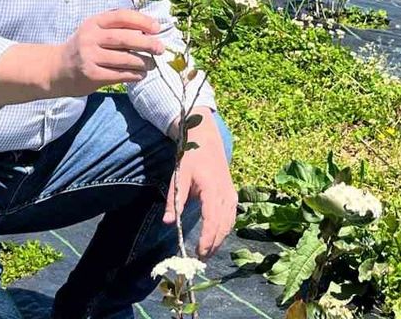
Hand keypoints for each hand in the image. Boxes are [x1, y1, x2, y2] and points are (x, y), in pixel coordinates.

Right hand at [56, 9, 164, 94]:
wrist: (56, 69)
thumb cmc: (82, 48)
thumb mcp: (94, 31)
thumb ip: (115, 28)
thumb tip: (149, 31)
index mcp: (93, 22)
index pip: (121, 16)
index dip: (142, 21)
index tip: (157, 28)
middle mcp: (90, 37)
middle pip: (124, 38)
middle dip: (147, 43)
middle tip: (160, 48)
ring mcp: (89, 57)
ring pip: (124, 59)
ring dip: (143, 62)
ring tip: (152, 64)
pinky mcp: (91, 75)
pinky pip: (119, 74)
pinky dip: (134, 75)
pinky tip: (140, 75)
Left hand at [163, 108, 235, 258]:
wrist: (206, 141)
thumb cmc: (191, 158)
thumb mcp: (179, 177)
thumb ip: (175, 201)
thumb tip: (168, 222)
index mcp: (212, 189)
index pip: (212, 219)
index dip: (208, 238)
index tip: (200, 252)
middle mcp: (226, 194)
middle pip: (223, 226)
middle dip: (213, 244)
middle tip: (200, 259)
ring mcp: (231, 195)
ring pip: (229, 224)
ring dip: (219, 240)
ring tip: (206, 253)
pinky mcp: (232, 195)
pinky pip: (231, 218)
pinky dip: (224, 231)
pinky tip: (215, 239)